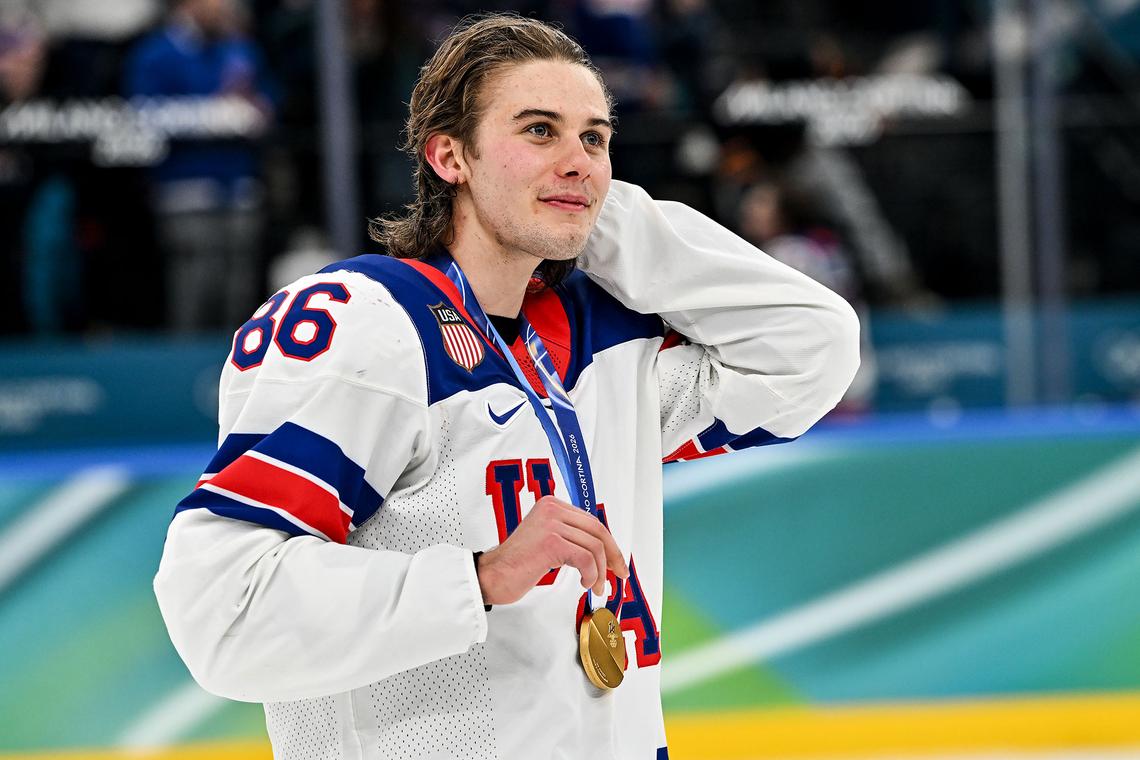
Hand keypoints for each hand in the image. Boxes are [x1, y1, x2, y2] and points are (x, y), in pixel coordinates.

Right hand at [477, 496, 628, 605]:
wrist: (493, 576)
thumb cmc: (518, 564)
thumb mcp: (547, 540)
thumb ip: (570, 536)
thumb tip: (604, 550)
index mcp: (551, 505)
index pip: (591, 521)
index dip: (609, 543)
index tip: (616, 561)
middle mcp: (552, 508)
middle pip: (597, 530)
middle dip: (612, 555)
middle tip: (619, 574)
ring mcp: (551, 524)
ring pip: (594, 546)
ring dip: (600, 571)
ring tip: (594, 586)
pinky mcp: (551, 542)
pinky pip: (585, 558)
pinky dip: (591, 574)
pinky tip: (584, 582)